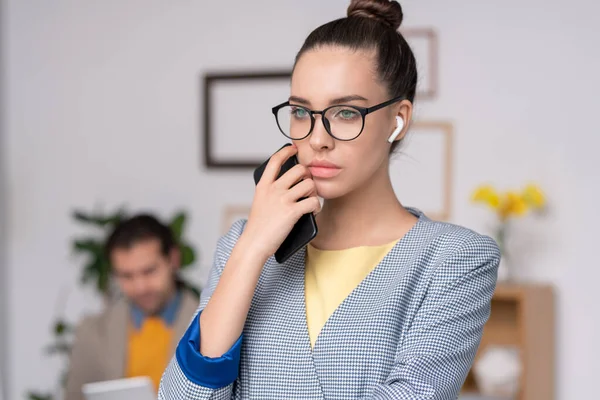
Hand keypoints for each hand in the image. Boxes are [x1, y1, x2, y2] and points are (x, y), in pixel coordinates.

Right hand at [242, 144, 320, 261]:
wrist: (254, 244)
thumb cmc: (258, 227)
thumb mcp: (260, 203)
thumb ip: (271, 192)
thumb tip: (292, 186)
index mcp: (263, 186)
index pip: (275, 160)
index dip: (286, 151)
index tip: (294, 148)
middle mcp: (273, 189)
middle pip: (299, 169)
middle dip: (308, 176)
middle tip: (307, 187)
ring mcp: (282, 199)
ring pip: (309, 184)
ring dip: (314, 192)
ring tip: (310, 200)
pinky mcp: (292, 211)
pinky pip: (313, 201)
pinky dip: (316, 207)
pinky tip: (312, 212)